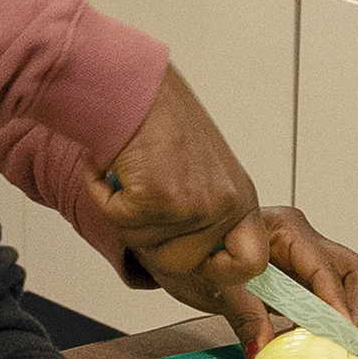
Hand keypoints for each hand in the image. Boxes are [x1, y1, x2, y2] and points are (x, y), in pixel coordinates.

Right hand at [86, 65, 256, 261]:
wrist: (134, 87)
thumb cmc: (161, 120)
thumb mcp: (202, 174)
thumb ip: (205, 216)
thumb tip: (193, 259)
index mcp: (239, 198)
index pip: (252, 262)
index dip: (220, 271)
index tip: (197, 261)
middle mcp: (224, 204)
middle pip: (181, 265)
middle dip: (151, 239)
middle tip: (143, 200)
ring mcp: (194, 205)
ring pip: (145, 245)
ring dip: (125, 214)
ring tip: (133, 174)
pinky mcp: (158, 200)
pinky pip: (119, 223)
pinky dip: (105, 197)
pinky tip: (117, 168)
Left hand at [141, 203, 357, 351]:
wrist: (178, 246)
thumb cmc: (197, 253)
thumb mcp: (217, 286)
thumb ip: (244, 318)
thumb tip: (261, 353)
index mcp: (285, 231)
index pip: (325, 269)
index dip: (338, 305)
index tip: (343, 335)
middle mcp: (302, 238)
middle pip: (353, 271)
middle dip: (355, 310)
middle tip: (348, 345)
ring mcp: (304, 256)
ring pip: (347, 283)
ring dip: (345, 316)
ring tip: (332, 348)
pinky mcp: (300, 276)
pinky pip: (327, 296)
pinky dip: (326, 320)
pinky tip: (311, 342)